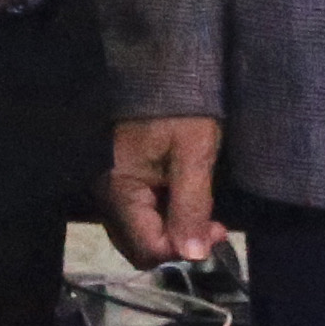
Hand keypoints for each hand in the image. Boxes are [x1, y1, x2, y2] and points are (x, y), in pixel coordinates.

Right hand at [107, 115, 222, 267]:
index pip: (148, 247)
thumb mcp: (194, 155)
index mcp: (119, 189)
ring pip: (138, 234)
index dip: (185, 249)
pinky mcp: (119, 178)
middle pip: (139, 247)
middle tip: (214, 227)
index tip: (218, 232)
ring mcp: (110, 187)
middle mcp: (106, 194)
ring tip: (204, 217)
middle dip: (178, 245)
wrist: (165, 69)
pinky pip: (137, 216)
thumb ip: (192, 207)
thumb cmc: (182, 108)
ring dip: (172, 233)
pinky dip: (162, 219)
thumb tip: (193, 256)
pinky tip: (185, 204)